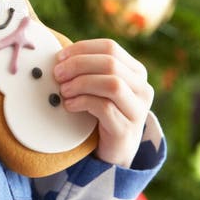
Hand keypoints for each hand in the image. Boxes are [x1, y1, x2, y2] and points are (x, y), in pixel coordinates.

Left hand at [53, 39, 153, 167]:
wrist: (112, 151)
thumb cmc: (100, 113)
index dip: (82, 49)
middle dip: (78, 65)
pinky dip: (83, 102)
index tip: (59, 58)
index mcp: (136, 72)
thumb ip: (87, 69)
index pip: (110, 48)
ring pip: (112, 84)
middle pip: (110, 63)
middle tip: (57, 74)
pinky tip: (69, 105)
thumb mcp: (97, 86)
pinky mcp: (127, 130)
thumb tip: (60, 55)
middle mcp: (142, 88)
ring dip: (82, 83)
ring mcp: (138, 110)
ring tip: (64, 90)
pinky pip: (105, 108)